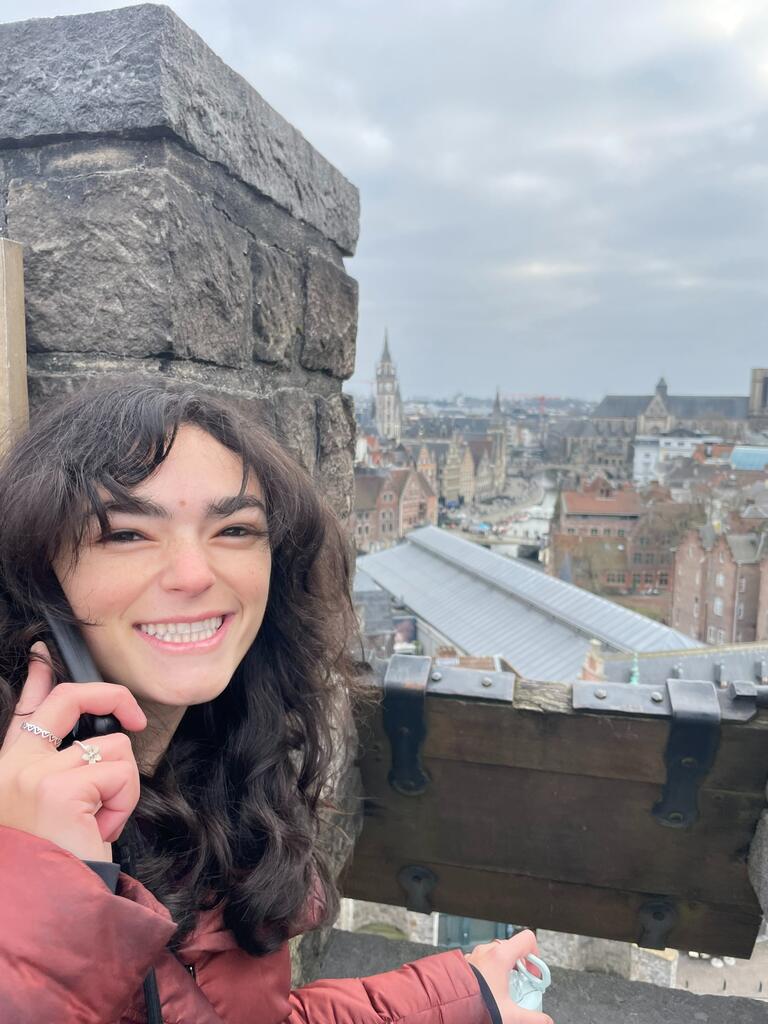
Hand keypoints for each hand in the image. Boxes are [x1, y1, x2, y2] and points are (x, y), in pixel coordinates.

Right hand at [0, 642, 146, 860]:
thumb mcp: (53, 809)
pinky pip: (121, 773)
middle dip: (112, 695)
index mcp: (9, 769)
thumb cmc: (56, 861)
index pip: (26, 708)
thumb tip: (98, 739)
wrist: (44, 910)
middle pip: (69, 699)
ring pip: (113, 748)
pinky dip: (124, 803)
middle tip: (136, 720)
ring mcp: (34, 775)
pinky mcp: (61, 789)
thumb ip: (62, 770)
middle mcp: (13, 767)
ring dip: (122, 787)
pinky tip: (102, 830)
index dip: (42, 676)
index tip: (47, 653)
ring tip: (99, 822)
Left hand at [465, 930, 553, 1023]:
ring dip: (504, 969)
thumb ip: (533, 1018)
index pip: (527, 939)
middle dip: (519, 967)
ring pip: (496, 954)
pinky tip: (488, 991)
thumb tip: (546, 1021)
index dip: (535, 956)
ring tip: (504, 991)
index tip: (534, 974)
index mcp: (500, 956)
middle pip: (512, 949)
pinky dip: (489, 973)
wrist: (448, 1006)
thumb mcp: (510, 1015)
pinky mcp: (465, 964)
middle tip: (521, 986)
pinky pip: (482, 962)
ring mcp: (474, 956)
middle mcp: (486, 951)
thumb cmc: (475, 1005)